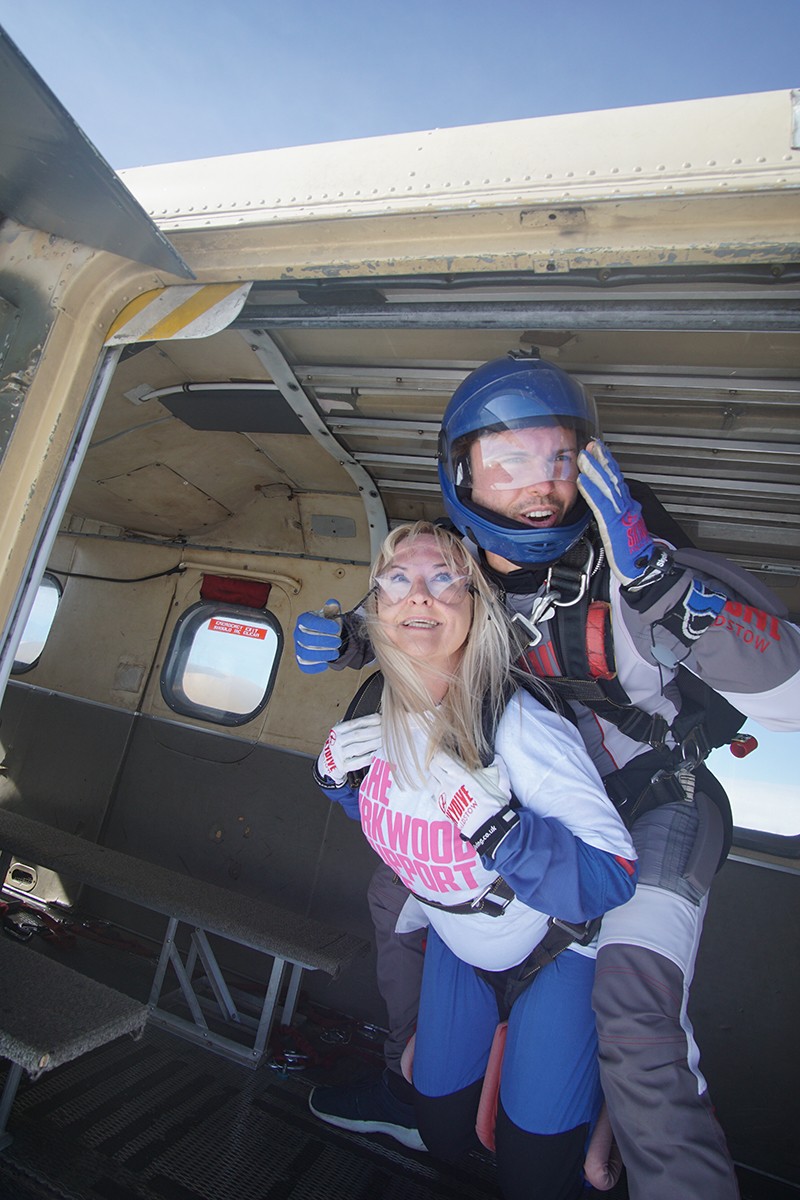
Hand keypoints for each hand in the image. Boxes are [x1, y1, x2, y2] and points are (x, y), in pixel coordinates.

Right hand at [294, 602, 342, 673]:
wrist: (326, 635)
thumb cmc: (327, 624)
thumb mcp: (331, 614)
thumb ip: (332, 608)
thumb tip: (333, 604)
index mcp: (304, 620)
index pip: (308, 622)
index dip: (322, 625)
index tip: (336, 627)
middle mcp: (298, 634)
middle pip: (305, 639)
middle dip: (324, 641)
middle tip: (337, 641)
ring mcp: (299, 648)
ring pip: (305, 654)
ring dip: (323, 654)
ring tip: (335, 652)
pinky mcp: (302, 660)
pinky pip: (304, 666)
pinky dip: (315, 667)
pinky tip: (326, 663)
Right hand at [317, 713, 382, 785]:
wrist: (327, 763)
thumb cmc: (340, 746)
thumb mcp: (343, 733)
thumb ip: (355, 726)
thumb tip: (378, 718)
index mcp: (337, 730)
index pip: (354, 723)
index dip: (369, 720)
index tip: (381, 718)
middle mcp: (337, 742)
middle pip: (358, 735)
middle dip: (375, 731)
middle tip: (387, 730)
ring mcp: (339, 755)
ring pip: (359, 748)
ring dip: (374, 743)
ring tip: (386, 740)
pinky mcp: (344, 767)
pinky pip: (360, 761)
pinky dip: (371, 757)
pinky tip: (379, 753)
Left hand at [430, 754, 518, 856]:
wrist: (487, 826)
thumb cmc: (494, 803)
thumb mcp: (502, 781)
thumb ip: (499, 766)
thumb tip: (496, 758)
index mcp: (460, 773)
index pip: (441, 757)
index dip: (442, 753)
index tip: (446, 752)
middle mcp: (448, 783)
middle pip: (432, 767)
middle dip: (437, 763)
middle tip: (444, 764)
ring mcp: (444, 796)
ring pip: (431, 781)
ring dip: (435, 777)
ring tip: (443, 778)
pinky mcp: (443, 809)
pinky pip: (433, 797)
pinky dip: (436, 792)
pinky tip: (444, 793)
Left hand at [577, 440, 655, 584]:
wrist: (643, 565)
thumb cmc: (633, 550)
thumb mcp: (625, 525)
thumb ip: (616, 511)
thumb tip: (605, 502)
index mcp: (628, 505)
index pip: (616, 479)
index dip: (608, 462)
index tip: (598, 449)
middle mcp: (626, 505)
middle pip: (613, 478)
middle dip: (602, 459)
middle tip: (592, 445)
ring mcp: (621, 513)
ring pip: (607, 486)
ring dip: (594, 469)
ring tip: (584, 457)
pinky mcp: (614, 524)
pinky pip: (601, 504)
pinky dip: (592, 490)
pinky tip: (583, 481)